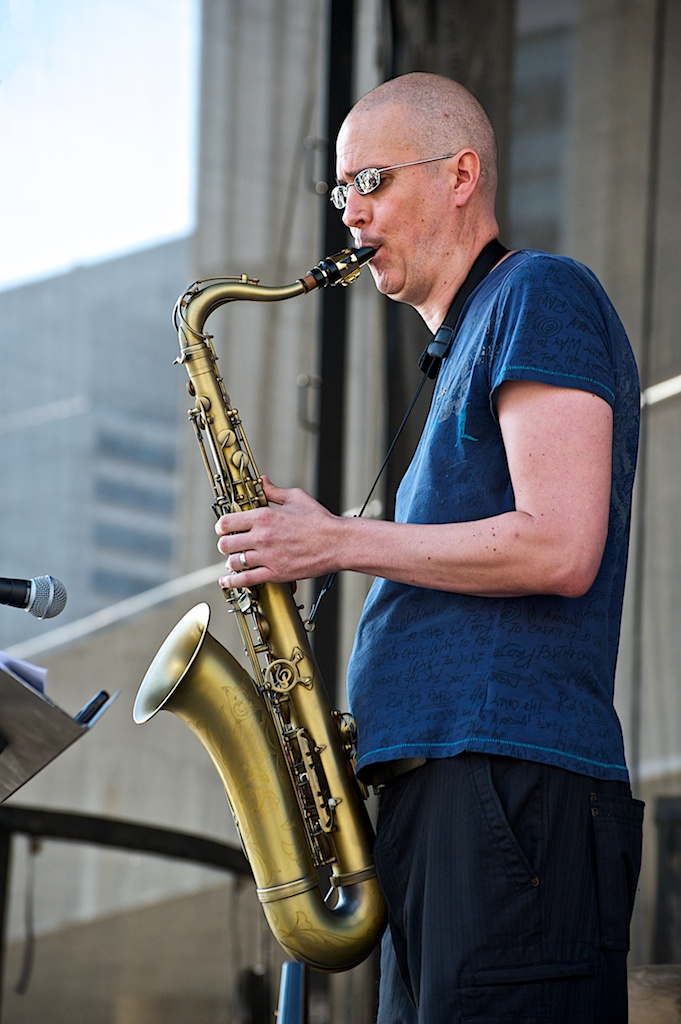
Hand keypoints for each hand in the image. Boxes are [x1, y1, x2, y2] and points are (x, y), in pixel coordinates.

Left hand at [215, 477, 340, 588]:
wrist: (338, 543)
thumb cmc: (320, 520)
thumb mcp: (296, 498)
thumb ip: (273, 491)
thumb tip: (262, 481)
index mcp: (264, 516)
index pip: (227, 522)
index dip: (222, 526)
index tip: (223, 528)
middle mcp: (262, 537)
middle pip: (226, 544)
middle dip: (225, 544)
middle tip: (229, 545)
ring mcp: (268, 557)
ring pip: (234, 562)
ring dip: (231, 562)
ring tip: (233, 561)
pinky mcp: (275, 573)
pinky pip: (246, 580)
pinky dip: (233, 582)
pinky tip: (227, 581)